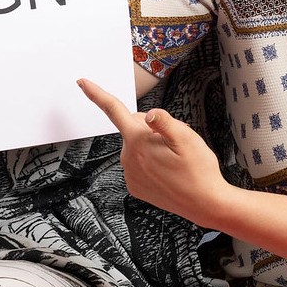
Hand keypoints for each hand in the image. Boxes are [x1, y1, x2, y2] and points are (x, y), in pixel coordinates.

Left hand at [79, 78, 226, 223]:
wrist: (205, 204)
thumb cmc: (198, 170)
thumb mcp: (187, 138)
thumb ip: (164, 121)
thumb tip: (148, 114)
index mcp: (138, 141)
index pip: (113, 110)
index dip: (96, 94)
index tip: (82, 82)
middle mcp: (128, 157)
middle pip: (135, 128)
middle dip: (152, 129)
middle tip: (176, 143)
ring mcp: (130, 174)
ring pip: (139, 147)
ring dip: (154, 147)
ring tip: (176, 160)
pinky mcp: (135, 186)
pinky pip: (140, 164)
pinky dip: (152, 164)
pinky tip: (169, 172)